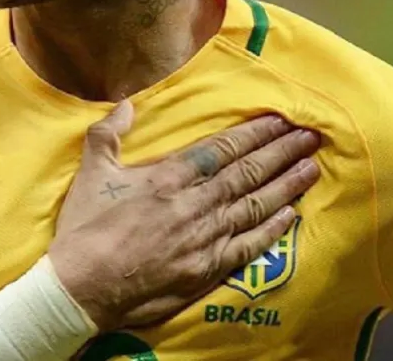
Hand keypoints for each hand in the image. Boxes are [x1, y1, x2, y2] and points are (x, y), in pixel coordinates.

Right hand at [49, 100, 319, 331]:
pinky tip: (290, 215)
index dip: (253, 133)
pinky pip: (248, 246)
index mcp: (168, 177)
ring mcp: (204, 239)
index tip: (279, 120)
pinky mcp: (206, 269)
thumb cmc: (85, 228)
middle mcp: (194, 204)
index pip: (221, 149)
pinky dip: (271, 229)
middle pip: (247, 173)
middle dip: (281, 152)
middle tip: (311, 136)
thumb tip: (126, 103)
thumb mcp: (91, 172)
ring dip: (286, 185)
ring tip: (311, 167)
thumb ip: (108, 133)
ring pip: (254, 206)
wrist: (82, 288)